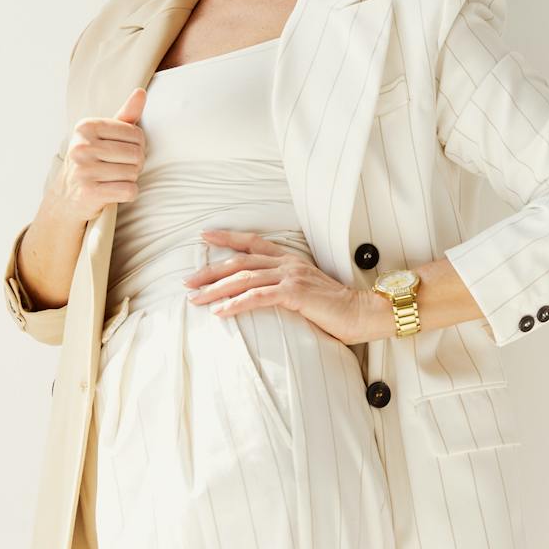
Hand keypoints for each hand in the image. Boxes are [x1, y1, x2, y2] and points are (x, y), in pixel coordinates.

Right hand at [50, 88, 148, 220]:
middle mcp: (81, 146)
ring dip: (130, 179)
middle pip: (137, 154)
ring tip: (114, 179)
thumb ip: (125, 115)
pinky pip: (129, 191)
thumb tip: (141, 92)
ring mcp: (83, 170)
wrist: (65, 198)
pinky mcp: (89, 193)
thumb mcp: (104, 136)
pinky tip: (113, 191)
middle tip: (119, 169)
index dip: (137, 146)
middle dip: (135, 164)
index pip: (136, 133)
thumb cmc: (90, 162)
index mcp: (85, 127)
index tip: (122, 153)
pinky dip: (128, 193)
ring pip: (134, 173)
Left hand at [185, 228, 391, 345]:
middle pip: (240, 262)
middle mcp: (287, 263)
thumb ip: (286, 287)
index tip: (204, 235)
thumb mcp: (307, 291)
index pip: (253, 243)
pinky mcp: (294, 293)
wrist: (362, 313)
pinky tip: (219, 312)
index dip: (227, 237)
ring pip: (244, 279)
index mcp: (290, 260)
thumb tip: (263, 295)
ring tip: (195, 299)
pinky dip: (235, 304)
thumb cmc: (336, 308)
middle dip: (210, 271)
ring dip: (215, 290)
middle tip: (187, 281)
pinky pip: (257, 297)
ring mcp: (290, 276)